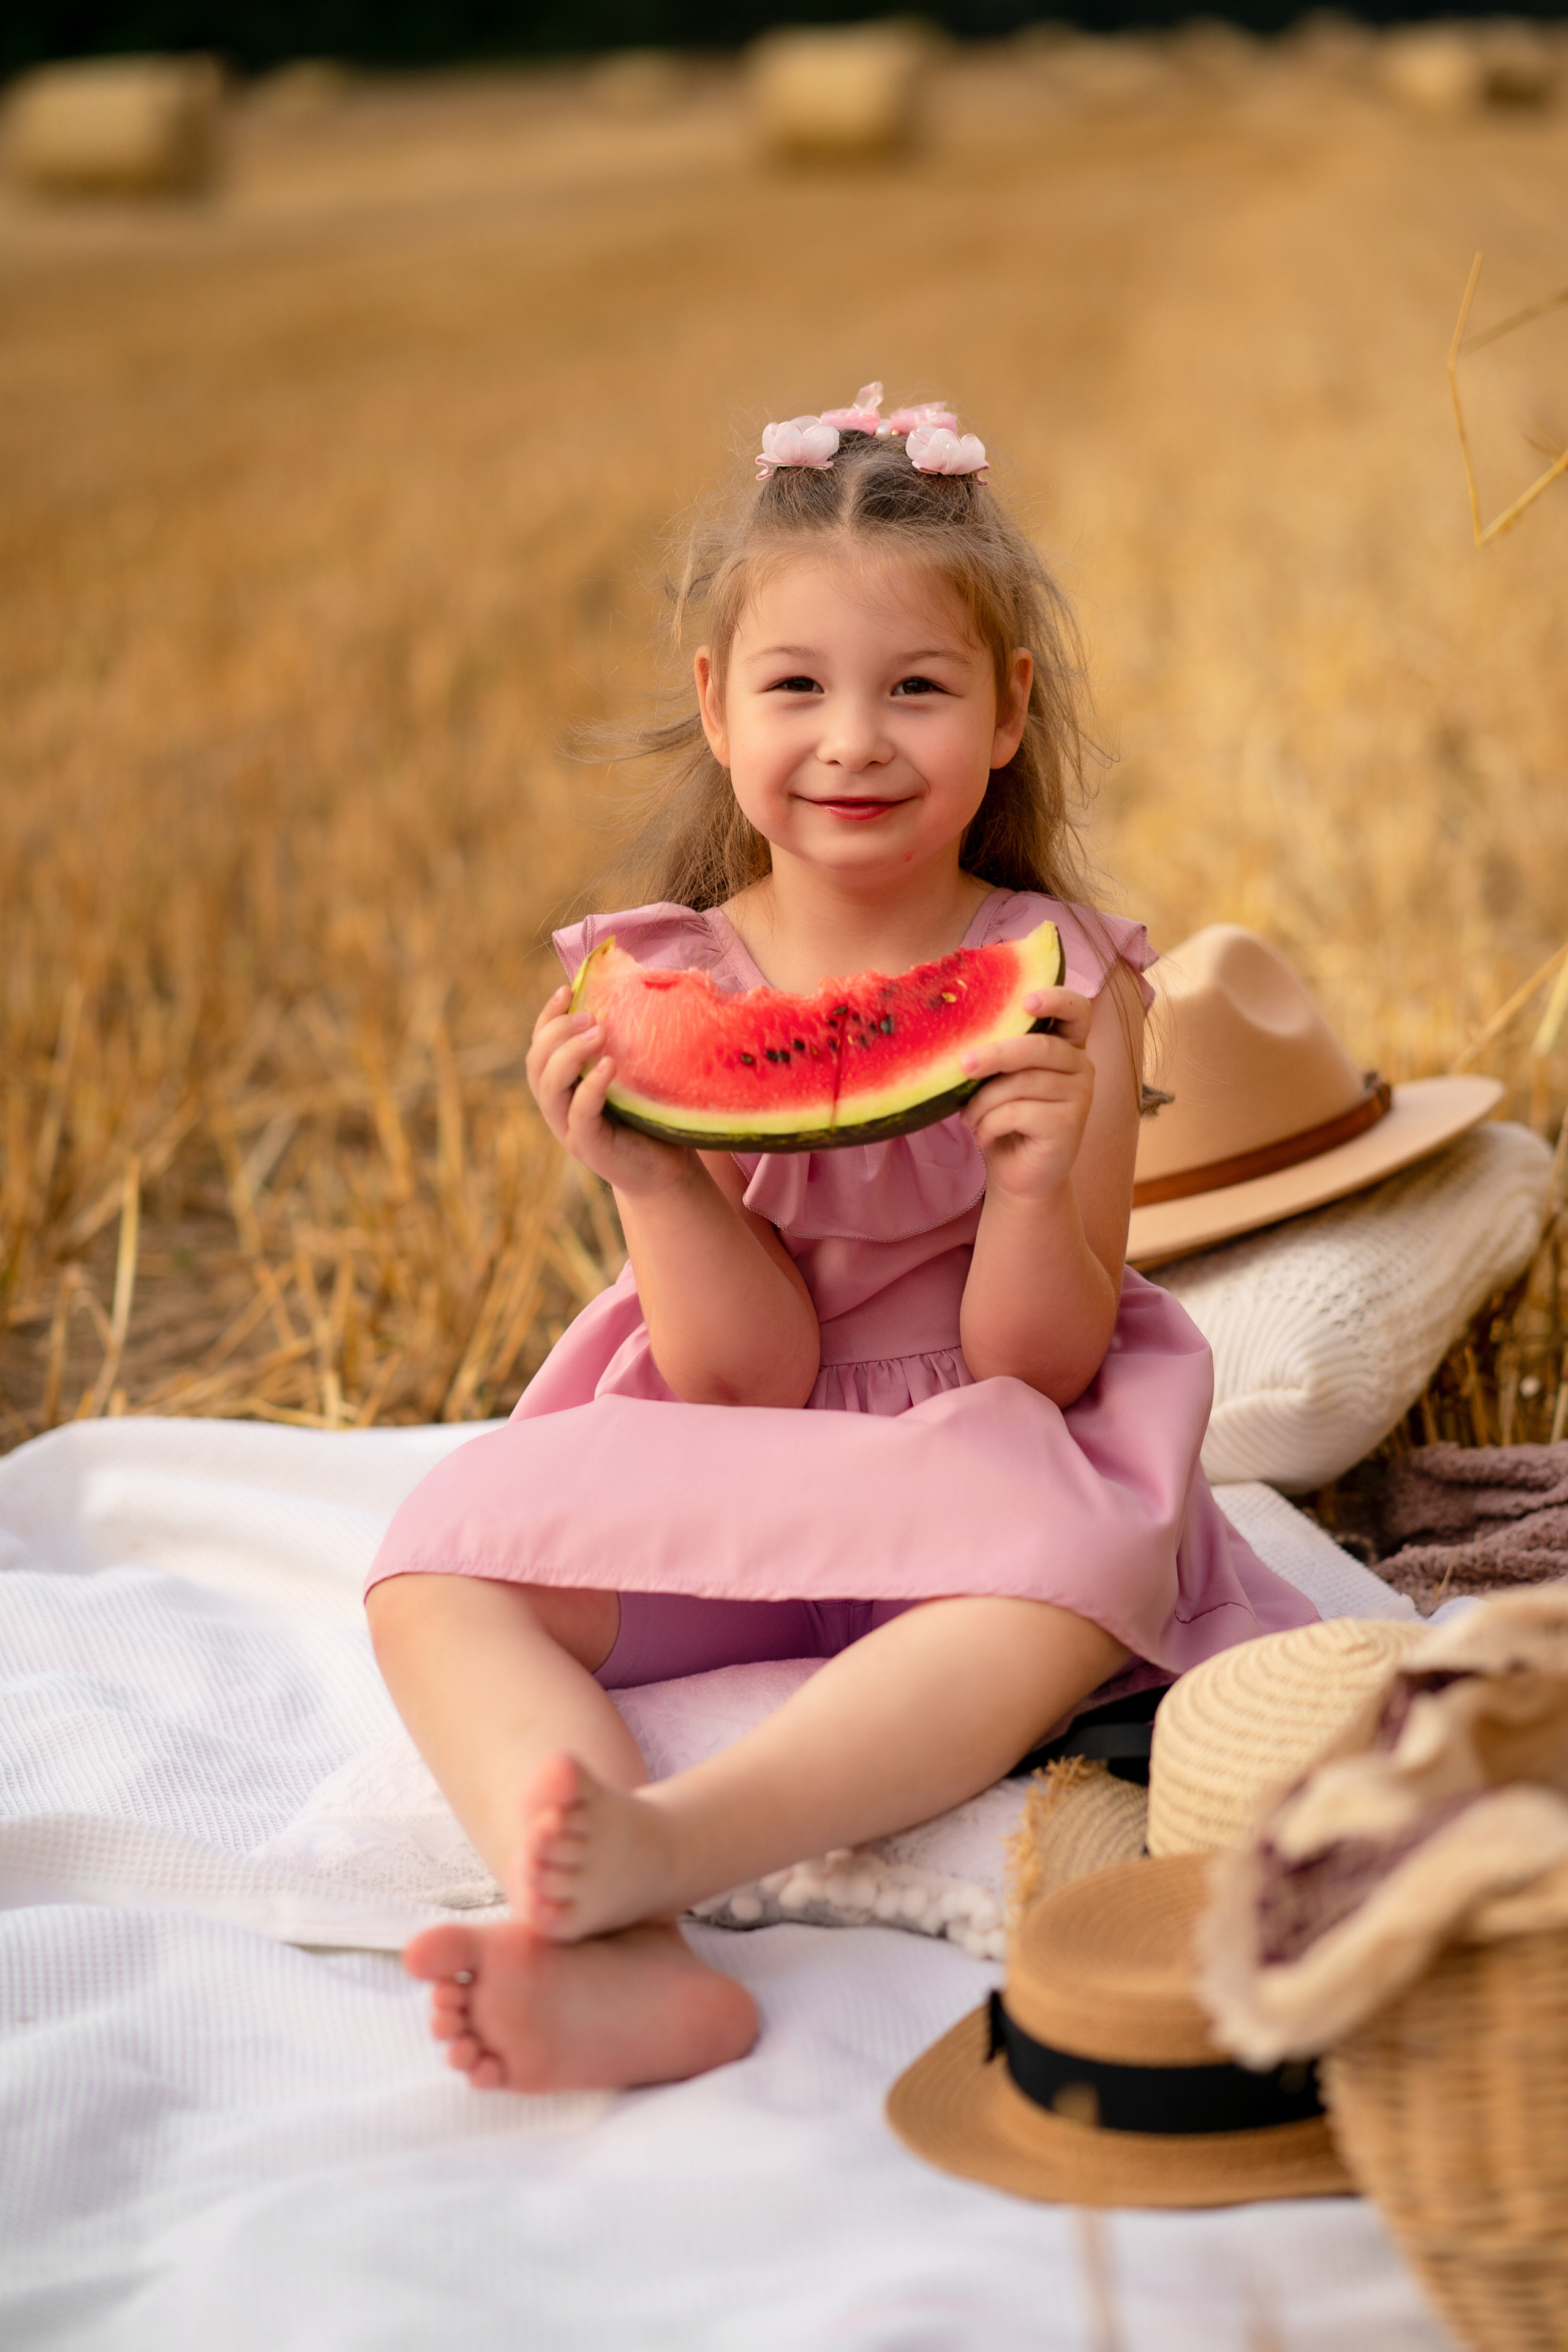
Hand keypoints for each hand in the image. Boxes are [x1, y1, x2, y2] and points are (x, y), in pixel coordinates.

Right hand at [526, 985, 692, 1198]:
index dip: (546, 1017)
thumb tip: (631, 998)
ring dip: (570, 1054)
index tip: (566, 990)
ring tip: (599, 1032)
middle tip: (590, 1016)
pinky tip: (609, 1066)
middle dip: (557, 1032)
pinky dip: (591, 1086)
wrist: (663, 1172)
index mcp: (561, 1087)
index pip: (539, 1046)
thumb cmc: (647, 1119)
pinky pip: (579, 1113)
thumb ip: (620, 1049)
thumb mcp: (629, 1079)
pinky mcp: (588, 1146)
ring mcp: (568, 1128)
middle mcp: (557, 1106)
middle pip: (536, 1063)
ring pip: (549, 1086)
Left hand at [958, 987, 1094, 1201]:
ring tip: (969, 1118)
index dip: (1055, 998)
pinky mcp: (1071, 1125)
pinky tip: (983, 1134)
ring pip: (1022, 1083)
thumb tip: (961, 1033)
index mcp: (1065, 1045)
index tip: (1025, 1000)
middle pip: (1040, 1047)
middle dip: (996, 1054)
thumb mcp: (999, 1080)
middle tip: (963, 1065)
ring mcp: (1081, 1096)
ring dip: (984, 1102)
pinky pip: (1019, 1113)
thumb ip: (997, 1054)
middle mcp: (1081, 1065)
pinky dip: (990, 1124)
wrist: (1018, 1175)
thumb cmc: (1005, 1120)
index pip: (1075, 1009)